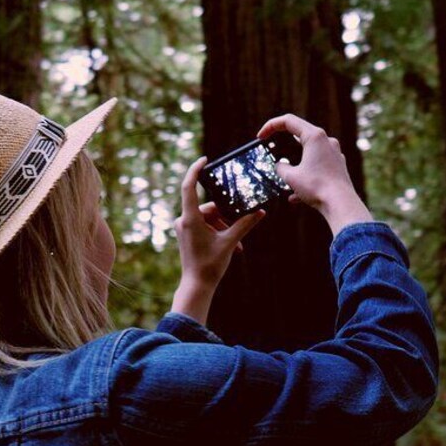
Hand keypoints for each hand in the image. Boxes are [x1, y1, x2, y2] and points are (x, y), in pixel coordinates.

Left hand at [174, 156, 265, 287]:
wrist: (197, 286)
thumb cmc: (210, 265)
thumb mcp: (230, 242)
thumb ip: (245, 224)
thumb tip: (261, 212)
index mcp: (190, 218)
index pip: (189, 186)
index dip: (195, 170)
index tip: (205, 159)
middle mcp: (183, 220)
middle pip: (209, 207)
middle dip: (226, 217)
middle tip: (239, 230)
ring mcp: (184, 227)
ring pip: (209, 218)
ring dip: (224, 228)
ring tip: (237, 244)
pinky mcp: (187, 234)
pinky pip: (205, 225)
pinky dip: (218, 232)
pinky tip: (231, 245)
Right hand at [257, 114, 372, 233]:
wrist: (341, 204)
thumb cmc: (317, 187)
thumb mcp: (291, 177)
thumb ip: (280, 167)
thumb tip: (280, 166)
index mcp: (315, 136)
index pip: (288, 121)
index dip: (271, 126)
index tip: (260, 137)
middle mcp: (327, 141)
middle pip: (300, 135)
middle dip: (283, 145)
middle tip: (271, 152)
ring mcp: (333, 154)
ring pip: (308, 154)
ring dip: (294, 165)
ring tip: (285, 179)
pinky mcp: (337, 167)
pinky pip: (317, 167)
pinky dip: (305, 177)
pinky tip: (296, 196)